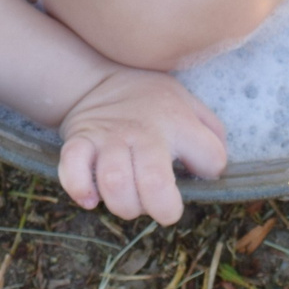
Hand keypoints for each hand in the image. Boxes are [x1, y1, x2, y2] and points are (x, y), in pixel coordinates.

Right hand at [57, 69, 228, 224]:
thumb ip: (210, 132)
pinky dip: (80, 189)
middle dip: (161, 209)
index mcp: (178, 120)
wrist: (98, 79)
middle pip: (155, 183)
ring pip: (114, 182)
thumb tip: (215, 170)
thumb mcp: (188, 102)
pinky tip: (90, 198)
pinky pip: (73, 168)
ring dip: (123, 204)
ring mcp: (109, 137)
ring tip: (127, 201)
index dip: (208, 172)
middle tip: (159, 207)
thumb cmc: (150, 100)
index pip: (211, 159)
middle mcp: (145, 131)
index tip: (195, 170)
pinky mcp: (79, 141)